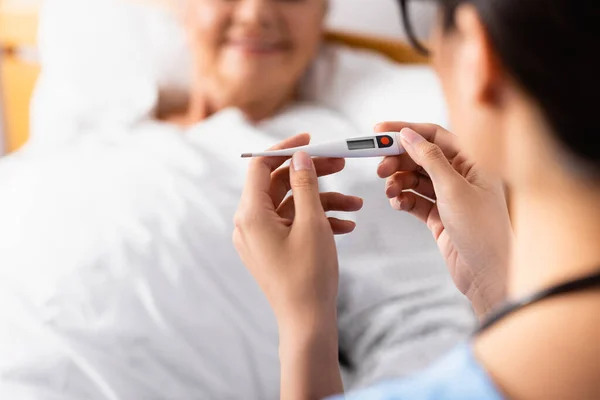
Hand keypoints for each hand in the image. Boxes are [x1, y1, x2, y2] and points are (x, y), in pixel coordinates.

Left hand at [233, 134, 362, 324]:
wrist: (307, 322)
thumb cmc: (309, 275)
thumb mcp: (312, 223)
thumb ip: (306, 184)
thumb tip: (299, 157)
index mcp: (250, 214)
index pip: (260, 165)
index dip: (286, 148)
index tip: (312, 140)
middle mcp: (249, 223)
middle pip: (279, 184)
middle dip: (312, 174)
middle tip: (341, 164)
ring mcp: (260, 237)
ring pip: (291, 205)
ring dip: (323, 201)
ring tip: (356, 205)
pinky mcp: (272, 248)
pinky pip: (293, 224)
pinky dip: (317, 220)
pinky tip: (347, 224)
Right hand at [376, 122, 511, 317]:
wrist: (487, 275)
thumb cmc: (482, 231)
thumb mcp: (453, 188)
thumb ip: (429, 159)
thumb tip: (409, 135)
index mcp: (473, 162)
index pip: (435, 136)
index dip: (407, 131)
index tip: (380, 132)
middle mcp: (462, 176)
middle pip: (422, 157)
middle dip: (398, 160)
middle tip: (379, 168)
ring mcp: (450, 197)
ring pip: (416, 179)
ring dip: (398, 182)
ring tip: (390, 192)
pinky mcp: (440, 217)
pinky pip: (415, 200)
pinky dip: (403, 199)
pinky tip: (397, 203)